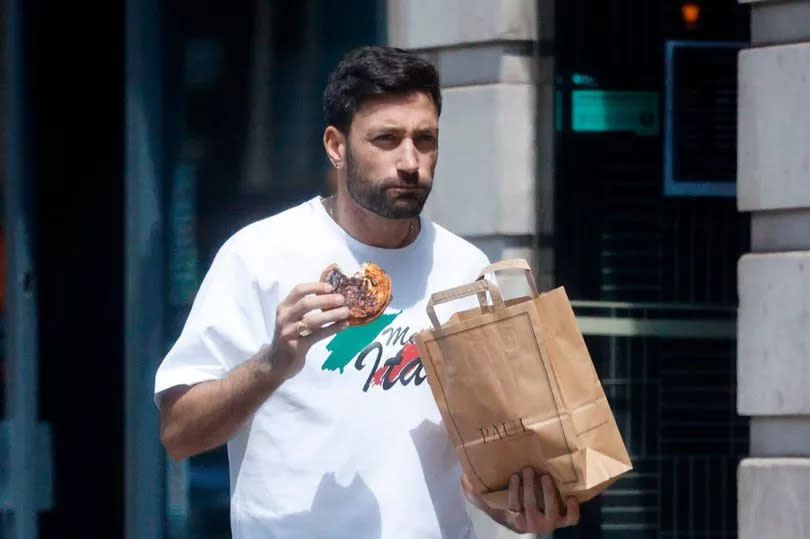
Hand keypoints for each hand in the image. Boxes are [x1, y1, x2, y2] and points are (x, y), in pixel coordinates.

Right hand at [267, 282, 349, 379]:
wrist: (276, 362)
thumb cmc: (290, 336)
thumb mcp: (293, 319)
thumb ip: (306, 308)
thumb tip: (334, 298)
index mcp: (284, 307)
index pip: (298, 290)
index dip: (315, 287)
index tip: (331, 287)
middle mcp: (284, 318)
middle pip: (305, 304)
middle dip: (325, 300)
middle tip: (342, 299)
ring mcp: (288, 333)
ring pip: (311, 321)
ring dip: (331, 315)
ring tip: (346, 312)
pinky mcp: (295, 347)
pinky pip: (317, 335)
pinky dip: (332, 329)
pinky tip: (344, 325)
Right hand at [462, 468, 579, 533]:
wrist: (523, 517)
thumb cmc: (503, 504)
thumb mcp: (486, 499)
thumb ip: (475, 490)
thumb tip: (464, 477)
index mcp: (514, 519)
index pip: (514, 507)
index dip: (515, 492)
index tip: (514, 475)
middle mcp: (532, 524)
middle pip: (532, 508)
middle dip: (529, 489)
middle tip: (528, 470)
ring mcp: (549, 523)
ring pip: (552, 513)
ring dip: (548, 494)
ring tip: (544, 476)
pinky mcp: (562, 520)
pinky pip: (571, 519)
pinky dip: (573, 509)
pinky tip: (570, 494)